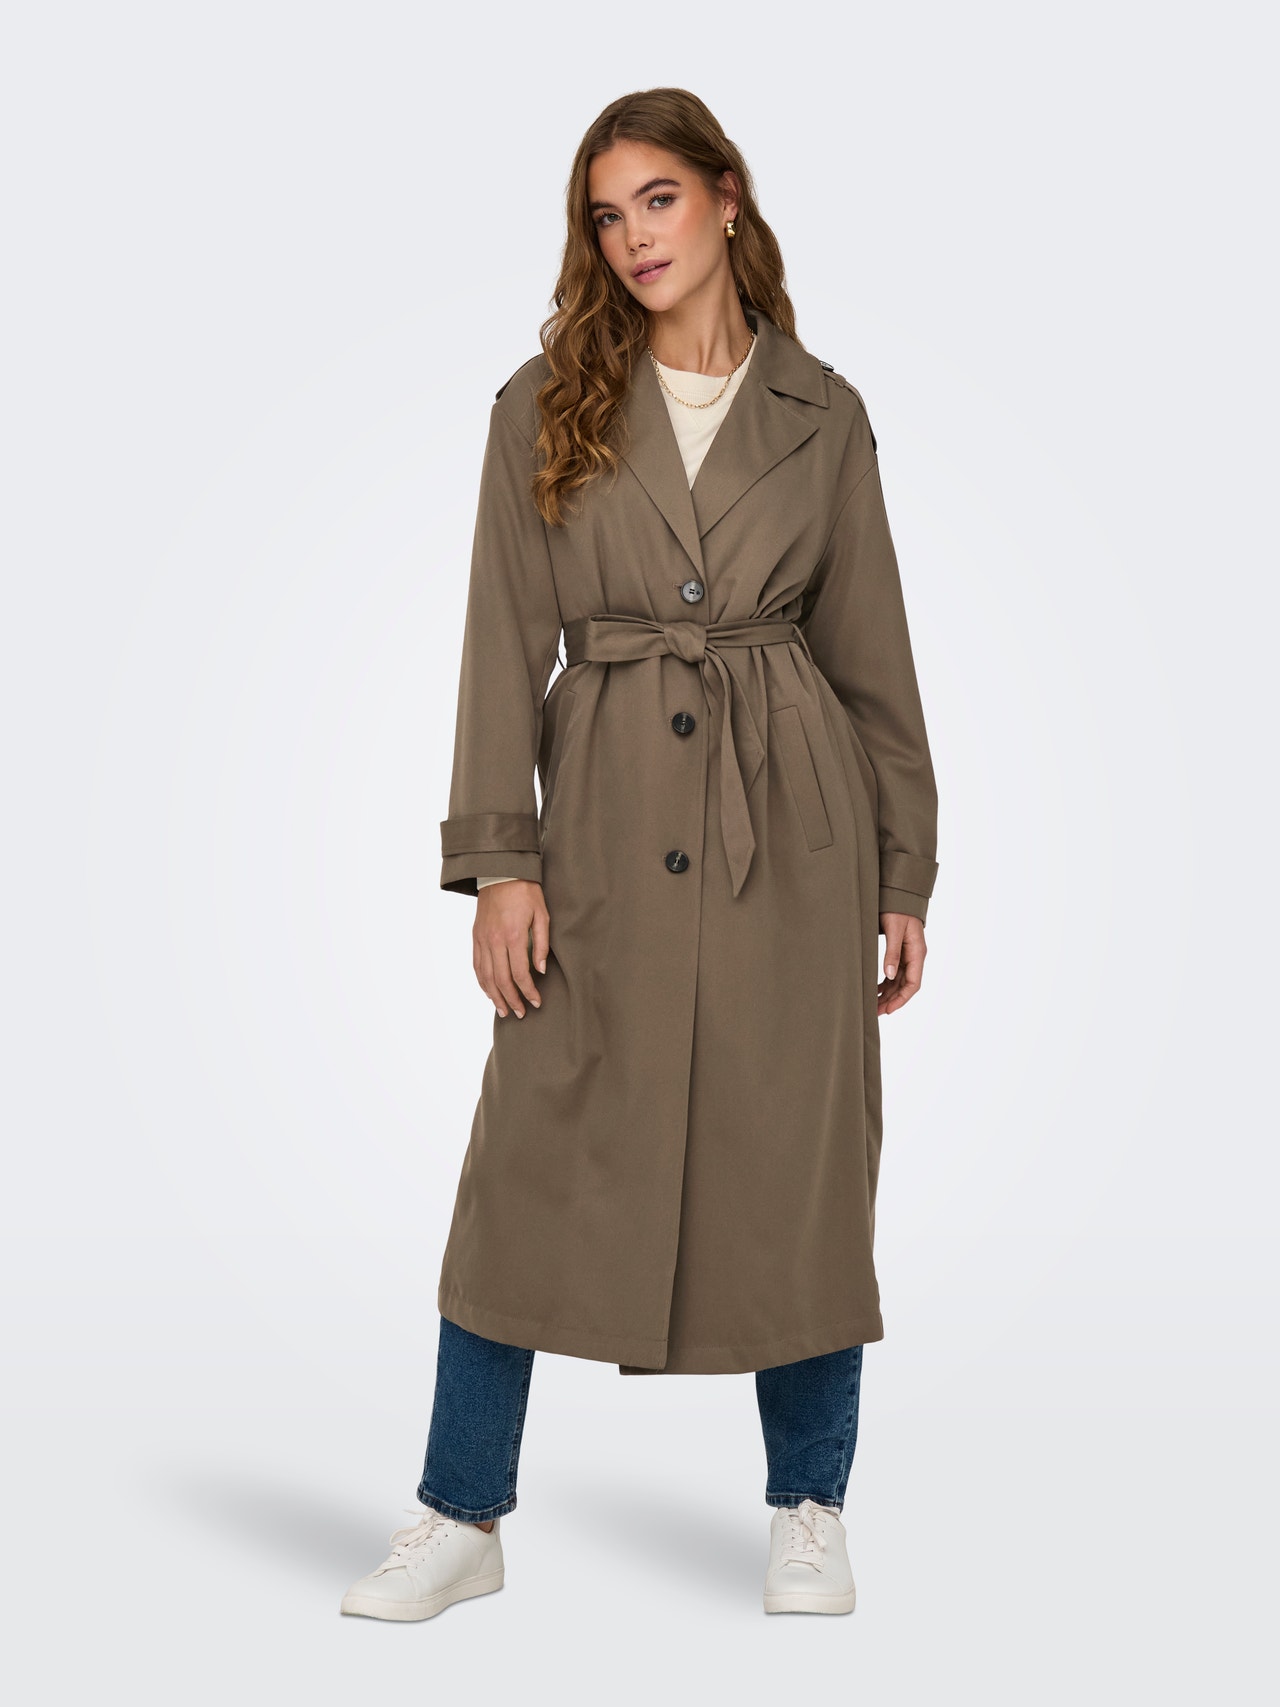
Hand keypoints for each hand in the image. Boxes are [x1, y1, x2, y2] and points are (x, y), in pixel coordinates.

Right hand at [474, 880, 548, 1018]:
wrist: (500, 873)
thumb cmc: (526, 892)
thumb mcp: (542, 915)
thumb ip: (542, 944)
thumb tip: (540, 970)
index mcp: (514, 936)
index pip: (520, 974)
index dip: (528, 992)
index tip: (536, 1002)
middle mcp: (495, 941)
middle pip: (501, 980)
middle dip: (511, 1000)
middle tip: (520, 1013)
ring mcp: (482, 939)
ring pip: (486, 976)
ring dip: (494, 996)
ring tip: (503, 1011)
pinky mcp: (476, 937)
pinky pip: (477, 965)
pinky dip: (482, 982)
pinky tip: (489, 992)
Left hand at [877, 912, 925, 1015]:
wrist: (898, 894)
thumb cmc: (897, 909)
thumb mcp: (894, 930)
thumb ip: (892, 952)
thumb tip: (889, 975)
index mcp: (917, 952)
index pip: (913, 984)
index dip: (901, 999)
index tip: (888, 1009)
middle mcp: (914, 956)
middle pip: (905, 985)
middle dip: (892, 1000)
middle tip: (875, 1011)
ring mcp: (908, 954)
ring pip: (899, 981)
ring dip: (888, 994)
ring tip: (873, 1004)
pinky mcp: (900, 951)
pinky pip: (895, 973)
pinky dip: (886, 983)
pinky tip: (875, 989)